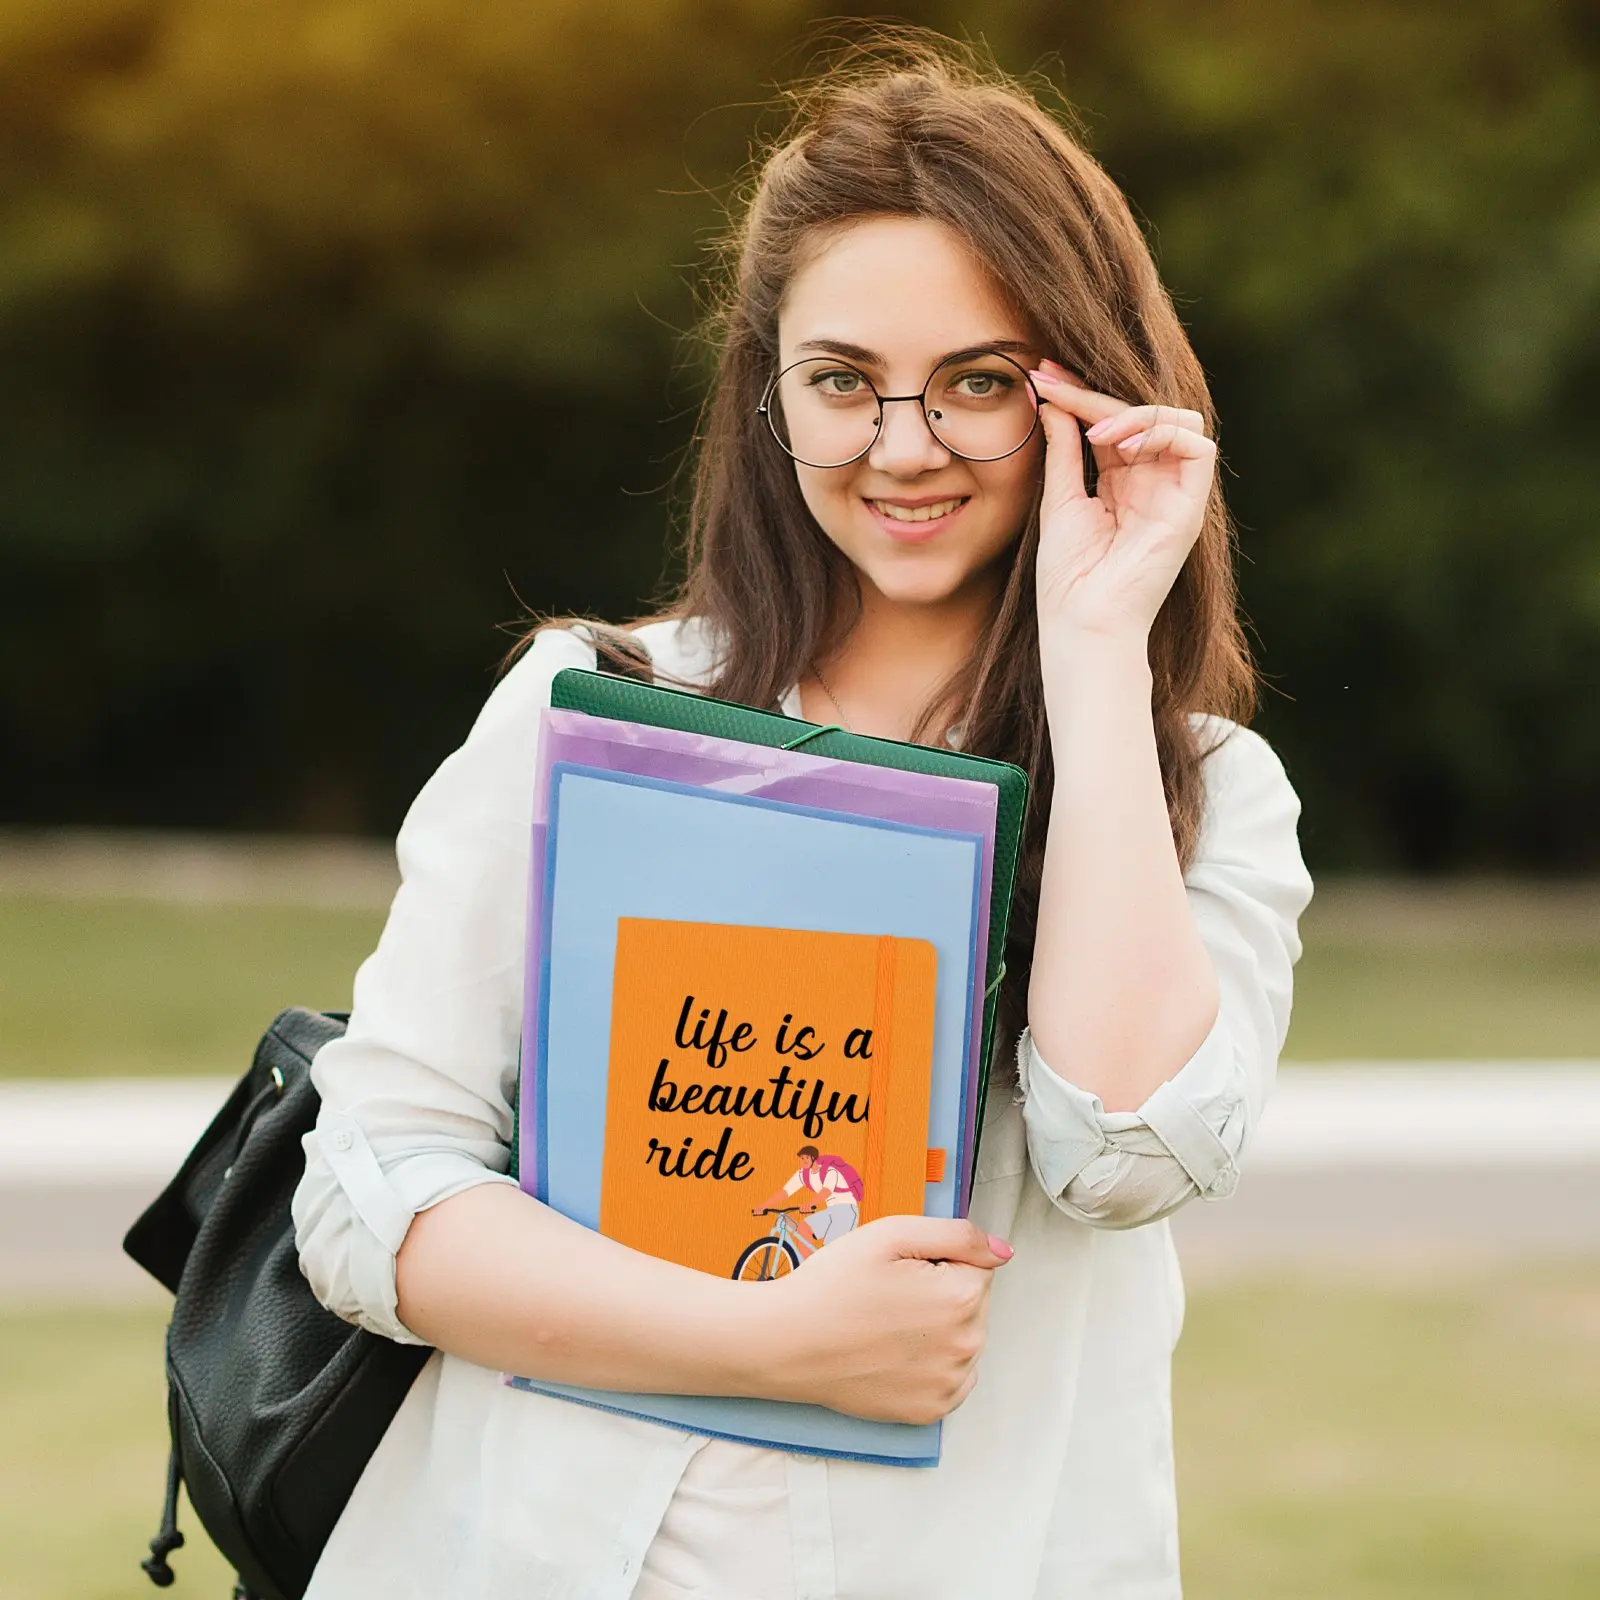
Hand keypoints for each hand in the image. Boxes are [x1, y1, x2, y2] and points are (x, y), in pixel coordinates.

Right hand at [759, 1216, 1013, 1424]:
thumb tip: (1002, 1252)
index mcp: (961, 1297)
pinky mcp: (930, 1411)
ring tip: (885, 1324)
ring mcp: (949, 1384)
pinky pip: (949, 1377)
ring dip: (937, 1328)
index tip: (900, 1270)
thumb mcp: (892, 1235)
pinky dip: (929, 1364)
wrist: (787, 1343)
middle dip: (940, 1293)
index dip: (936, 1261)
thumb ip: (958, 1235)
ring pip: (961, 1339)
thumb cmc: (833, 1284)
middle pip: (971, 1303)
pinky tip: (892, 1353)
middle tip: (888, 1295)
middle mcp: (967, 1346)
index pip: (975, 1266)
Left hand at [1027, 359, 1216, 641]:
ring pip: (1177, 420)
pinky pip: (1199, 449)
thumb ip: (1062, 449)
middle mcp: (1152, 483)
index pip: (1109, 422)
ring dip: (1134, 413)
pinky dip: (1163, 435)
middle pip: (1141, 413)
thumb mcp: (1059, 499)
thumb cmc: (1068, 576)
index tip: (1039, 376)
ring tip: (1094, 429)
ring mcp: (1174, 494)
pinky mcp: (1190, 509)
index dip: (1077, 395)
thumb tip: (1050, 400)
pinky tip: (1122, 446)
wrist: (1081, 622)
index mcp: (1121, 482)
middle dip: (1095, 393)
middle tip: (1051, 382)